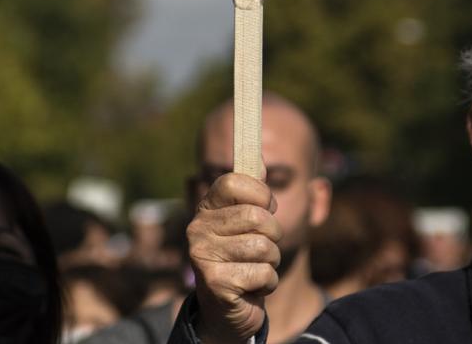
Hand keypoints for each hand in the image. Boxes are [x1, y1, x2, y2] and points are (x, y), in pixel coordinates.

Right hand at [187, 172, 281, 343]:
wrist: (229, 310)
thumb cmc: (243, 259)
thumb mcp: (248, 223)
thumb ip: (254, 193)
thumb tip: (259, 160)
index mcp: (206, 208)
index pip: (233, 180)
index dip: (260, 193)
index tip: (266, 208)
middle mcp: (197, 229)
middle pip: (256, 216)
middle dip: (274, 234)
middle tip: (265, 247)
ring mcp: (202, 256)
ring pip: (263, 247)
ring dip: (272, 261)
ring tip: (257, 268)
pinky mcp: (216, 283)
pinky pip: (263, 273)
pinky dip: (268, 282)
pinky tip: (253, 287)